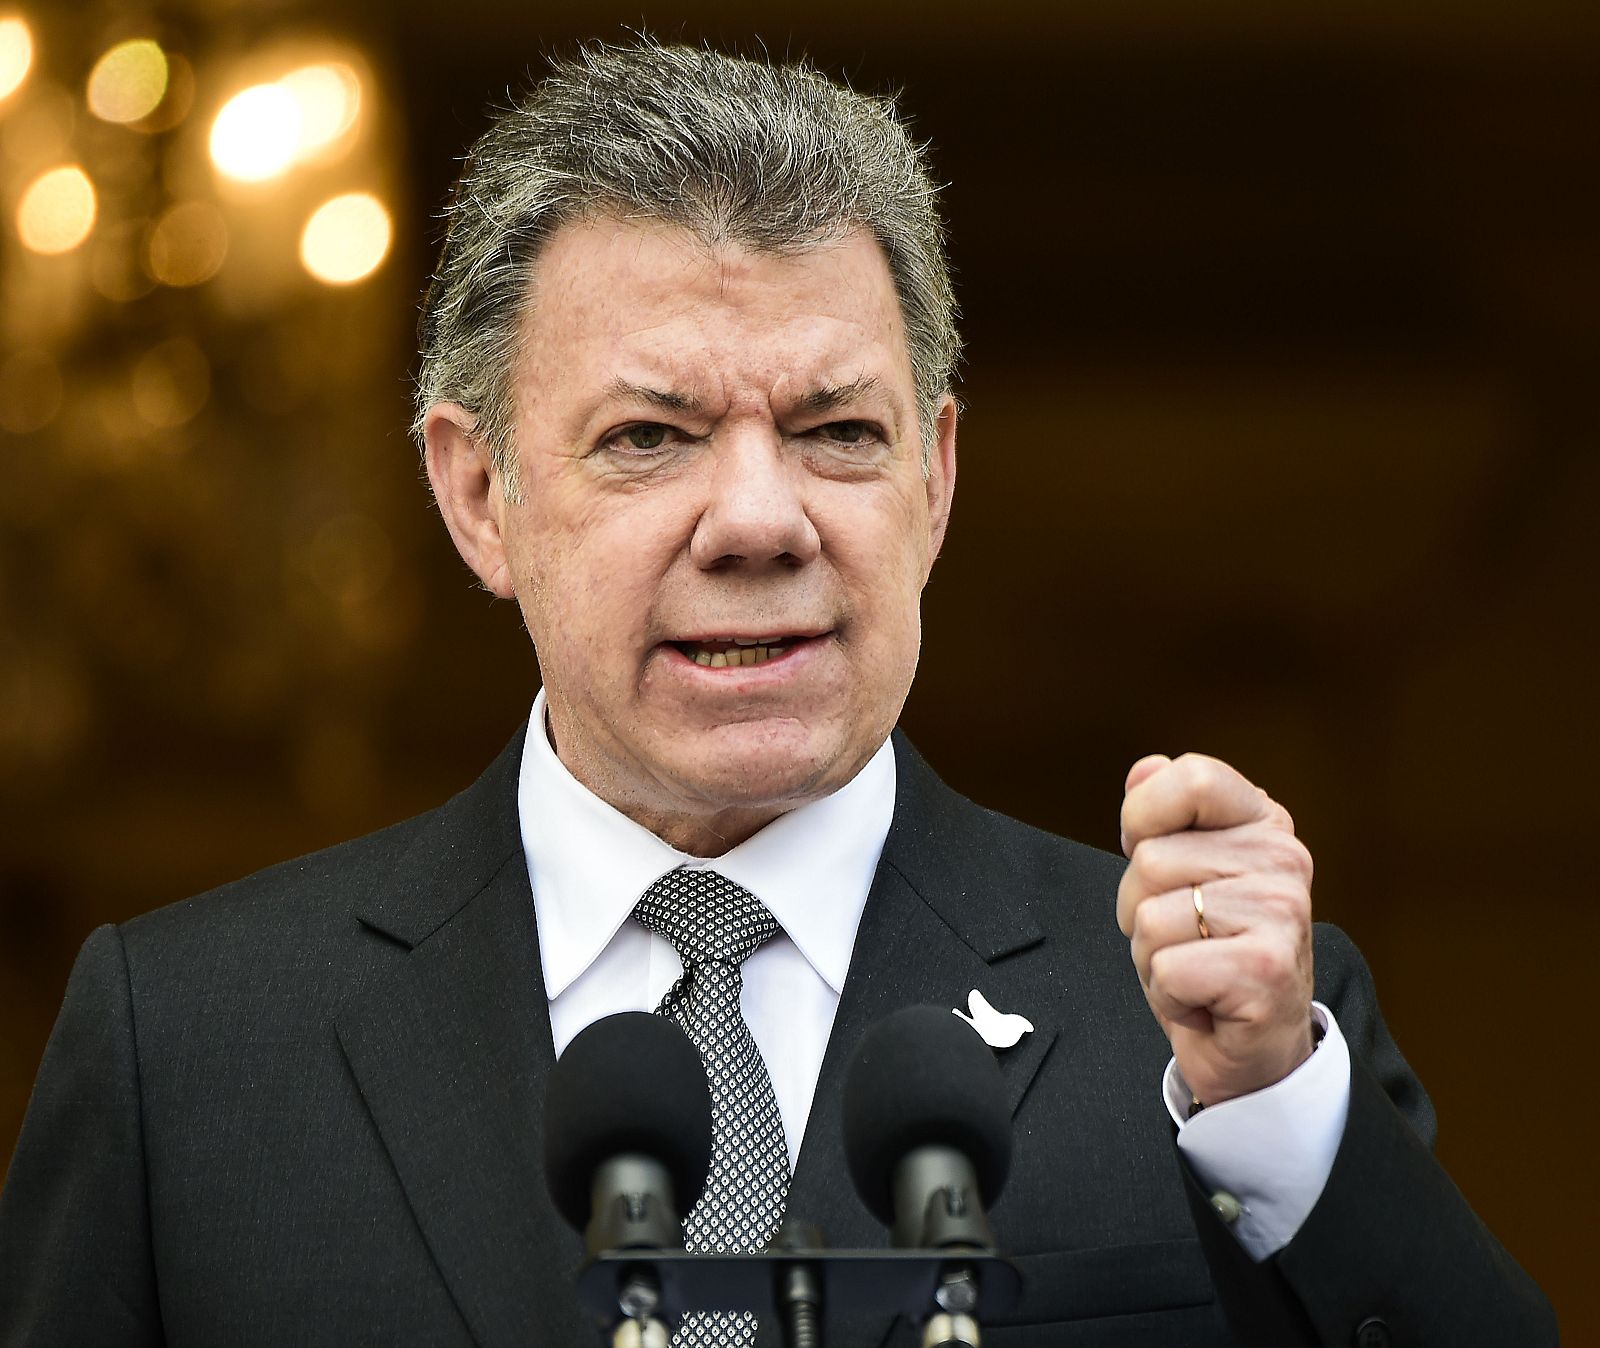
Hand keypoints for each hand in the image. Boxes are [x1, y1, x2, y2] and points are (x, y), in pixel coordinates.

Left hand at [1117, 752, 1315, 1106]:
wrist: (1256, 1050)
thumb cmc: (1208, 954)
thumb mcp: (1178, 876)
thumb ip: (1161, 818)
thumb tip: (1145, 768)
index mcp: (1264, 822)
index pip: (1193, 778)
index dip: (1144, 818)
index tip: (1154, 862)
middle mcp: (1284, 858)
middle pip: (1149, 859)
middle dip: (1139, 908)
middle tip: (1185, 940)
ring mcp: (1282, 913)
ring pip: (1149, 917)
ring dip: (1152, 957)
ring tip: (1197, 971)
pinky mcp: (1266, 971)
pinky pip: (1166, 968)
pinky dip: (1167, 995)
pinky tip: (1206, 1003)